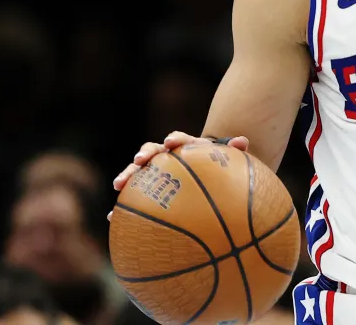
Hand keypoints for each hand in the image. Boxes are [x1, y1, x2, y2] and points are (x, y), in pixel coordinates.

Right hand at [107, 131, 249, 219]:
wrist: (207, 176)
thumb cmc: (217, 169)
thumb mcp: (227, 161)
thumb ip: (234, 151)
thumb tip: (243, 142)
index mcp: (186, 147)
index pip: (179, 140)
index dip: (175, 139)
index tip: (171, 142)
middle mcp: (167, 157)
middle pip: (152, 151)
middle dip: (144, 154)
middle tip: (139, 161)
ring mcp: (155, 173)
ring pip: (137, 172)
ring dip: (127, 175)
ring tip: (118, 185)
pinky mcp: (147, 191)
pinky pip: (133, 198)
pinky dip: (122, 206)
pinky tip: (113, 218)